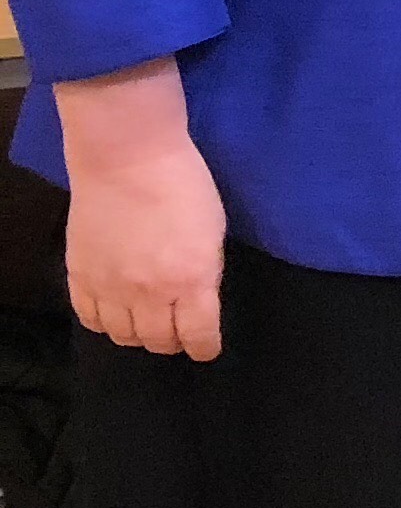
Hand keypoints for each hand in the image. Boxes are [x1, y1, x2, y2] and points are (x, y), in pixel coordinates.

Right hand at [68, 129, 226, 361]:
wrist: (127, 159)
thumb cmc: (183, 184)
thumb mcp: (213, 230)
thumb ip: (206, 271)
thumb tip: (199, 298)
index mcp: (190, 279)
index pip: (198, 334)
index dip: (205, 347)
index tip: (207, 349)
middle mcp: (148, 292)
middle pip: (158, 340)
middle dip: (173, 341)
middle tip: (178, 333)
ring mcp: (109, 287)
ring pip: (122, 336)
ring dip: (138, 335)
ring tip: (147, 324)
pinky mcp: (80, 276)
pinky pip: (89, 318)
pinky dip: (104, 323)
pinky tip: (115, 314)